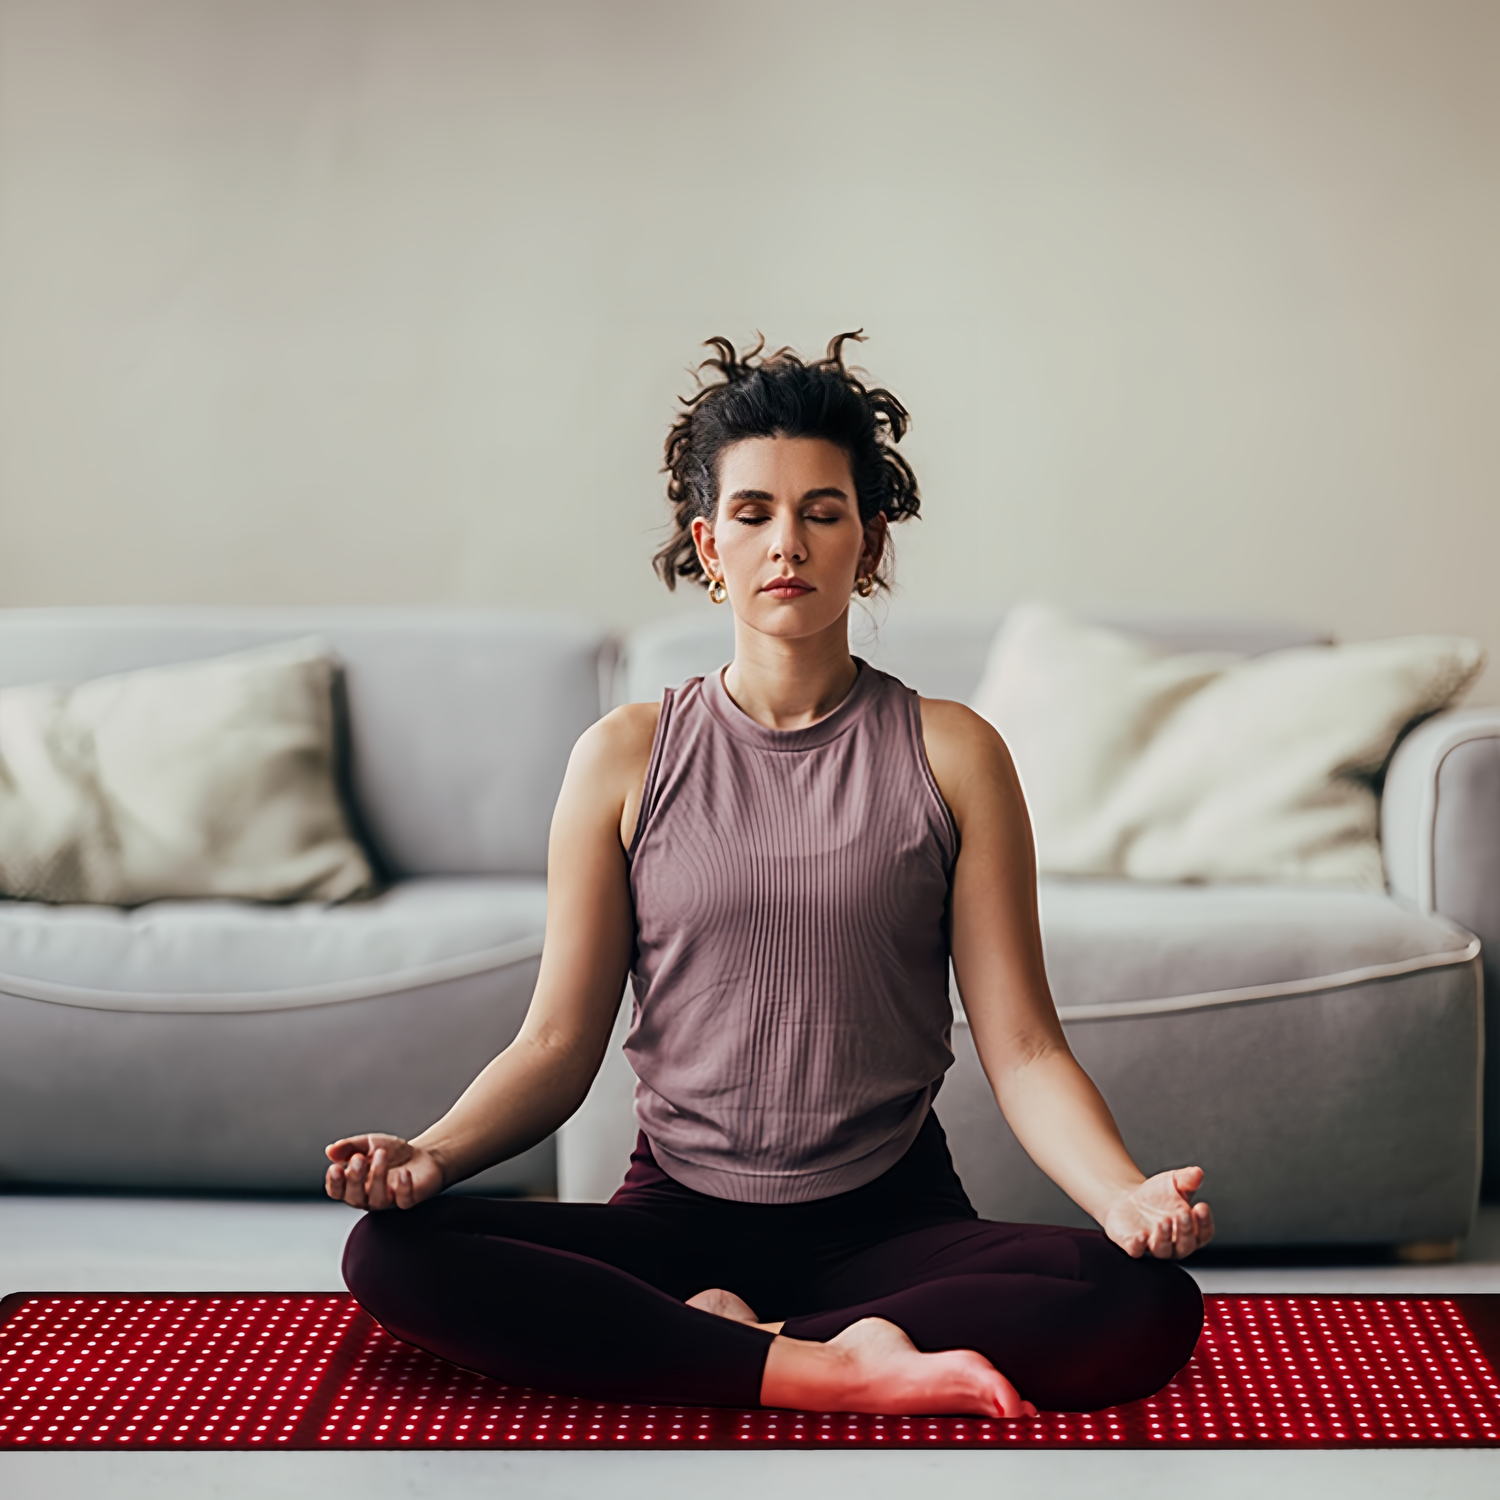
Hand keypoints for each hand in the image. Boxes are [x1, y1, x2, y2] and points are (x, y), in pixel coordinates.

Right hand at [325, 1133, 443, 1210]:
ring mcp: (389, 1200)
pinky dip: (403, 1188)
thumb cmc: (393, 1152)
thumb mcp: (370, 1143)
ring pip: (377, 1200)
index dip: (334, 1183)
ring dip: (377, 1177)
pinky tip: (404, 1172)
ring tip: (382, 1154)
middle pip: (354, 1198)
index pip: (337, 1191)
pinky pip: (403, 1201)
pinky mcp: (409, 1199)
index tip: (335, 1167)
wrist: (424, 1155)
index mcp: (355, 1184)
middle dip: (354, 1178)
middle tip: (359, 1158)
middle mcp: (369, 1196)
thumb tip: (329, 1150)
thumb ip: (349, 1146)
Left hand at [1103, 1166, 1213, 1258]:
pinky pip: (1137, 1250)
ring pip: (1163, 1250)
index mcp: (1189, 1229)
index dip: (1205, 1222)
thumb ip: (1186, 1179)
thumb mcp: (1173, 1182)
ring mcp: (1153, 1246)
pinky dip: (1139, 1245)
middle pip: (1186, 1245)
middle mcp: (1174, 1242)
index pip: (1204, 1233)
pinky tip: (1142, 1235)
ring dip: (1164, 1238)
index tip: (1201, 1206)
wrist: (1128, 1197)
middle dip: (1185, 1230)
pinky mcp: (1133, 1245)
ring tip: (1164, 1221)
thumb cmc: (1156, 1195)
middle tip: (1183, 1213)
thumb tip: (1197, 1172)